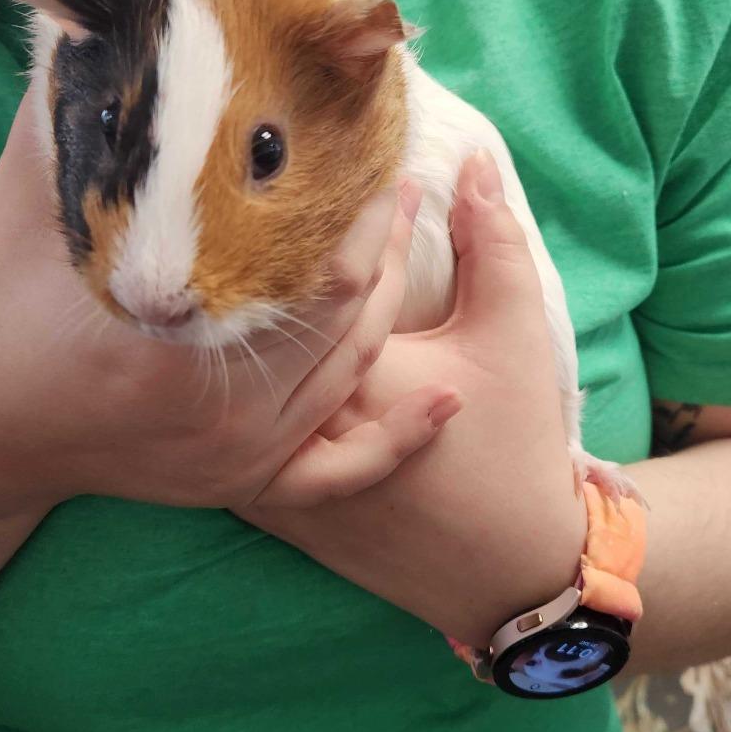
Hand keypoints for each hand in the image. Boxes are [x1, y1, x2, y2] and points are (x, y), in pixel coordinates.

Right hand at [0, 91, 458, 524]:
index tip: (378, 147)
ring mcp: (239, 457)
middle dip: (381, 238)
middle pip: (346, 314)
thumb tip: (102, 28)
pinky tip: (445, 401)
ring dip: (388, 300)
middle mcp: (222, 414)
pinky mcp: (245, 481)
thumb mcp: (24, 215)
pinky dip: (398, 435)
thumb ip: (69, 127)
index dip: (359, 207)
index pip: (313, 268)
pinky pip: (343, 466)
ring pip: (352, 372)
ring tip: (403, 232)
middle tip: (401, 176)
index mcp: (174, 348)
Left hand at [241, 151, 588, 646]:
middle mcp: (293, 415)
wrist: (506, 564)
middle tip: (289, 199)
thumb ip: (496, 245)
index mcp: (351, 368)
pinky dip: (218, 387)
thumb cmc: (517, 449)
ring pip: (226, 369)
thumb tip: (475, 168)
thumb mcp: (511, 334)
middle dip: (276, 253)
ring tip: (246, 256)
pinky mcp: (268, 498)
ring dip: (232, 311)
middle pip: (262, 314)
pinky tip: (213, 342)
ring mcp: (270, 463)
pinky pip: (219, 426)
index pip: (325, 270)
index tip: (359, 178)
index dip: (344, 217)